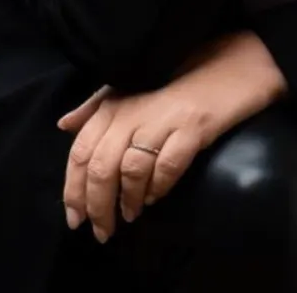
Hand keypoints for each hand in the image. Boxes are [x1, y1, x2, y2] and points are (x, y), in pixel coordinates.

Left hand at [57, 30, 287, 242]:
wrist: (232, 64)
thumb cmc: (179, 77)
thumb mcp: (134, 87)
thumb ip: (97, 106)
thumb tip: (64, 125)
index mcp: (115, 102)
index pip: (80, 151)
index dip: (73, 190)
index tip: (75, 219)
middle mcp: (133, 110)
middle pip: (101, 167)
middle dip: (97, 207)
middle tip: (101, 232)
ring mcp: (163, 118)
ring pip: (130, 171)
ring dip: (126, 202)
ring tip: (129, 217)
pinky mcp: (193, 127)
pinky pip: (167, 166)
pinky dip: (158, 188)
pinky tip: (155, 198)